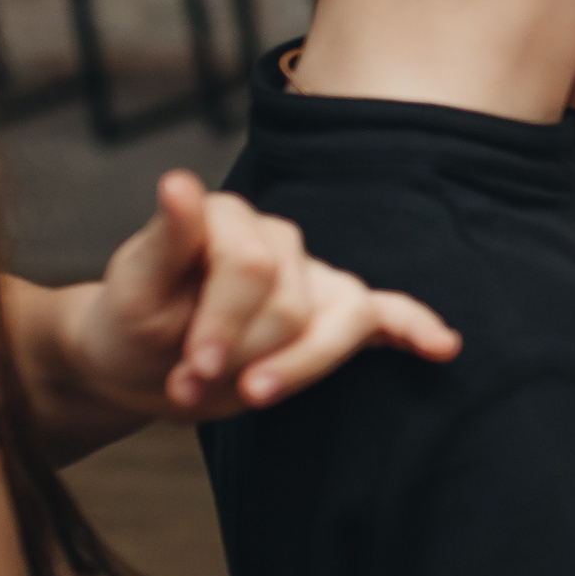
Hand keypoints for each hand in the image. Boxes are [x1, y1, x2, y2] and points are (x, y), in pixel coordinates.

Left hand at [68, 170, 459, 417]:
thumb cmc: (132, 324)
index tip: (187, 373)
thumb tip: (177, 181)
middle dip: (244, 353)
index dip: (224, 323)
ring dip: (301, 363)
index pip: (252, 265)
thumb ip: (165, 240)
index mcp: (227, 217)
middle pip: (292, 300)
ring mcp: (314, 275)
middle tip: (191, 385)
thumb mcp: (132, 290)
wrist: (138, 365)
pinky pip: (389, 314)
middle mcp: (278, 238)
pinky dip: (416, 329)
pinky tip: (443, 347)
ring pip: (345, 314)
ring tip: (256, 394)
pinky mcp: (334, 314)